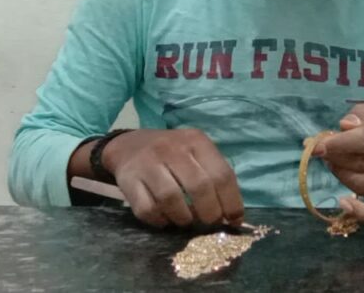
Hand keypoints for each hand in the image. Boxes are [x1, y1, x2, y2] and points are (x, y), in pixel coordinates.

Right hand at [102, 129, 244, 228]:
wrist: (129, 145)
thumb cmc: (172, 153)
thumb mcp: (196, 152)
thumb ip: (215, 176)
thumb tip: (233, 216)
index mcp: (195, 141)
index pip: (222, 174)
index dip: (231, 202)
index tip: (234, 220)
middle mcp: (172, 149)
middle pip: (199, 187)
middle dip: (210, 213)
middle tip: (210, 222)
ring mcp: (148, 163)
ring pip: (171, 198)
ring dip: (184, 218)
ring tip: (187, 221)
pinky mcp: (129, 179)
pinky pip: (147, 209)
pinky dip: (160, 220)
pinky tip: (165, 219)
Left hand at [314, 101, 363, 225]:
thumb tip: (345, 125)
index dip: (340, 142)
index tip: (317, 145)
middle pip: (363, 162)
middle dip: (337, 158)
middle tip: (324, 155)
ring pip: (363, 185)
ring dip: (341, 175)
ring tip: (335, 166)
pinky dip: (362, 213)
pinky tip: (344, 203)